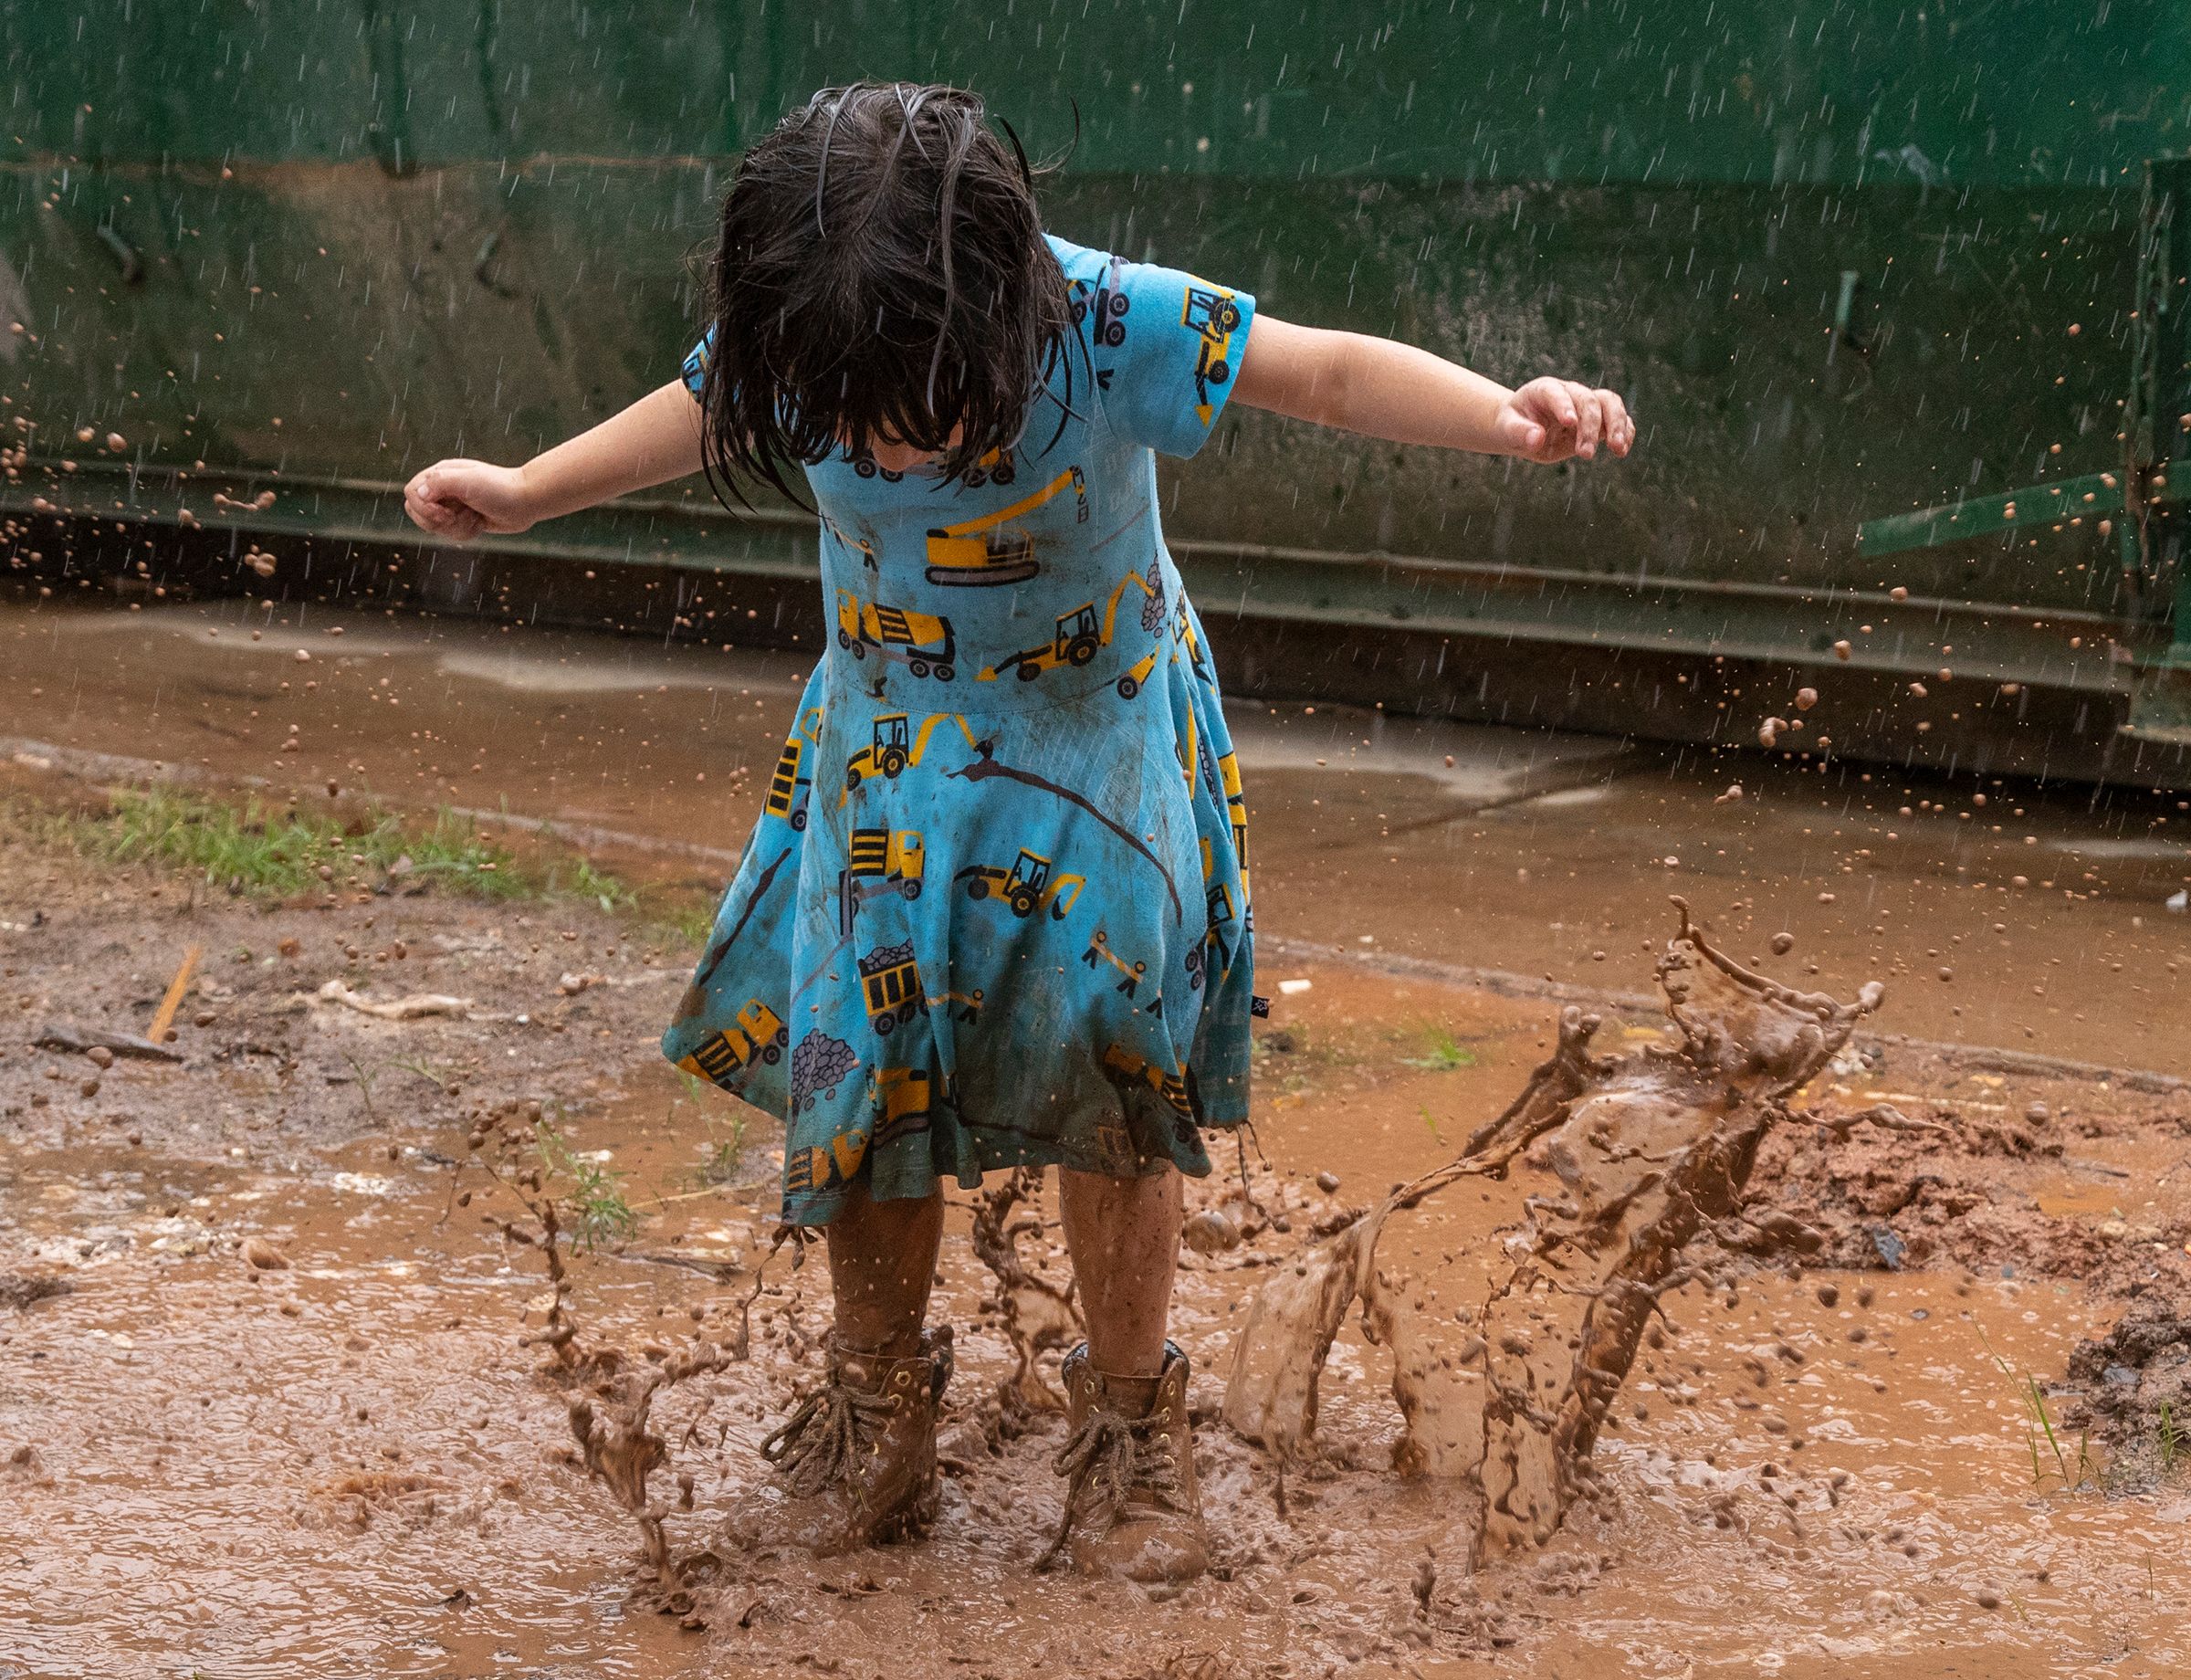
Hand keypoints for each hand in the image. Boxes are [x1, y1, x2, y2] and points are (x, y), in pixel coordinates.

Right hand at [403, 458, 537, 541]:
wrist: (527, 501)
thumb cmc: (499, 488)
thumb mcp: (467, 480)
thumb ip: (439, 483)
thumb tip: (417, 494)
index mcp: (440, 475)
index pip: (412, 493)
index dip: (423, 507)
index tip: (444, 511)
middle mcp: (444, 489)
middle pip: (418, 513)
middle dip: (438, 521)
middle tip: (457, 517)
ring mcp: (453, 505)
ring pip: (435, 527)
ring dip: (455, 527)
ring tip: (474, 517)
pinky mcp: (464, 520)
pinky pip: (451, 534)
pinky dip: (465, 532)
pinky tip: (480, 523)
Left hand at [1494, 377, 1634, 464]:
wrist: (1523, 428)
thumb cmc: (1513, 426)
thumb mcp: (1507, 430)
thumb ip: (1520, 433)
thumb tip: (1537, 438)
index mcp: (1544, 390)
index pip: (1558, 393)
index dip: (1565, 406)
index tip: (1570, 423)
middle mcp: (1569, 392)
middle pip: (1589, 401)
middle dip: (1590, 427)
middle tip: (1585, 454)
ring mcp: (1585, 404)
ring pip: (1610, 403)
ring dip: (1617, 425)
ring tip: (1617, 449)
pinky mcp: (1597, 420)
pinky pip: (1617, 418)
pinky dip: (1624, 431)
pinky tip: (1622, 450)